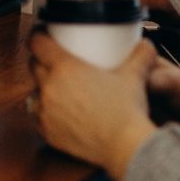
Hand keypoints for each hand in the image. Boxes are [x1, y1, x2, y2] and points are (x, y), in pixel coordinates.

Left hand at [29, 33, 158, 179]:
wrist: (125, 146)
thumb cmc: (127, 111)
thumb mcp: (134, 75)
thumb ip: (140, 54)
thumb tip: (145, 44)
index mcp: (65, 68)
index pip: (37, 43)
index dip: (38, 35)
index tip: (43, 34)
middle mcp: (50, 87)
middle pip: (34, 65)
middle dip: (41, 60)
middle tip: (54, 60)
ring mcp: (46, 111)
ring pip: (34, 91)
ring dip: (41, 87)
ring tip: (54, 87)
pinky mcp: (47, 132)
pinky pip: (37, 116)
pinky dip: (43, 111)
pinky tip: (54, 110)